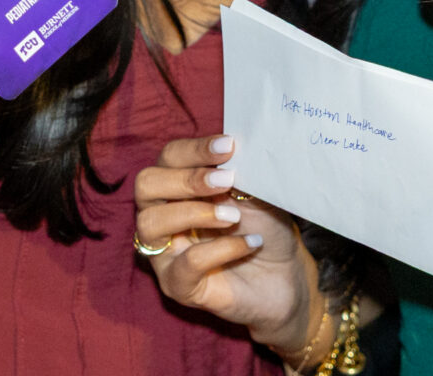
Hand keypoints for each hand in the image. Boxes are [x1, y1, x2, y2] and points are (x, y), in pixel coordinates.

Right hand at [133, 135, 312, 354]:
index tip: (229, 146)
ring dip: (195, 212)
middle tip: (227, 180)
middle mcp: (164, 215)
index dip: (195, 149)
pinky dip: (220, 249)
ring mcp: (165, 252)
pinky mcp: (178, 286)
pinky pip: (185, 264)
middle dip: (186, 178)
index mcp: (179, 185)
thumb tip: (230, 149)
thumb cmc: (266, 228)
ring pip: (150, 223)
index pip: (169, 157)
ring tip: (234, 216)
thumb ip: (238, 171)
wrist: (286, 277)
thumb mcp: (256, 192)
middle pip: (146, 184)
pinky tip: (250, 244)